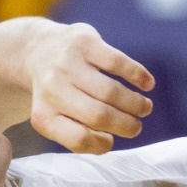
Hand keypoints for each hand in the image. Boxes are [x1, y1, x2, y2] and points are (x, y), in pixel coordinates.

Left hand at [21, 22, 154, 153]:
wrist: (38, 51)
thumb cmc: (56, 94)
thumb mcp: (56, 118)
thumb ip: (77, 133)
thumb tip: (108, 140)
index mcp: (44, 116)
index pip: (79, 139)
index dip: (102, 144)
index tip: (112, 140)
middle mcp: (52, 91)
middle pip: (99, 116)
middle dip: (126, 125)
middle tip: (136, 127)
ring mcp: (67, 64)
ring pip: (110, 91)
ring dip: (135, 103)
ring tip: (145, 108)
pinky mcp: (83, 42)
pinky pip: (117, 62)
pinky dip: (137, 75)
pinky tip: (148, 84)